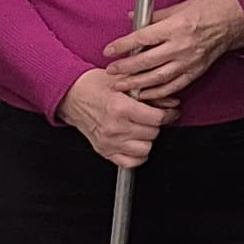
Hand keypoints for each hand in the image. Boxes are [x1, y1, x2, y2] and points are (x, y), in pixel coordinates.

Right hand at [58, 68, 179, 167]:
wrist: (71, 95)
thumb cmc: (95, 86)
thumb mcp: (124, 82)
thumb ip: (150, 92)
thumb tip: (172, 103)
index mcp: (120, 107)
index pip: (156, 119)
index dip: (168, 115)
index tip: (170, 112)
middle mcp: (114, 127)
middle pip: (152, 133)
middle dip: (157, 124)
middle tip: (154, 117)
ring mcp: (109, 142)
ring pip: (144, 149)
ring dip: (147, 139)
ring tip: (143, 128)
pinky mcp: (104, 151)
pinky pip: (130, 162)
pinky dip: (137, 155)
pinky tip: (136, 142)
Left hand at [104, 0, 243, 100]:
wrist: (237, 20)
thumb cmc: (211, 8)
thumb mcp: (181, 5)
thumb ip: (155, 15)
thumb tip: (133, 17)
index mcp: (176, 26)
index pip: (142, 38)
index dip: (123, 45)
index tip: (109, 50)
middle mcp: (181, 46)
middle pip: (146, 61)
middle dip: (125, 68)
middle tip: (111, 71)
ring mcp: (189, 61)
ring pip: (157, 78)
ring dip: (136, 84)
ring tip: (121, 86)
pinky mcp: (196, 71)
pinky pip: (173, 86)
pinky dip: (157, 92)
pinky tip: (144, 94)